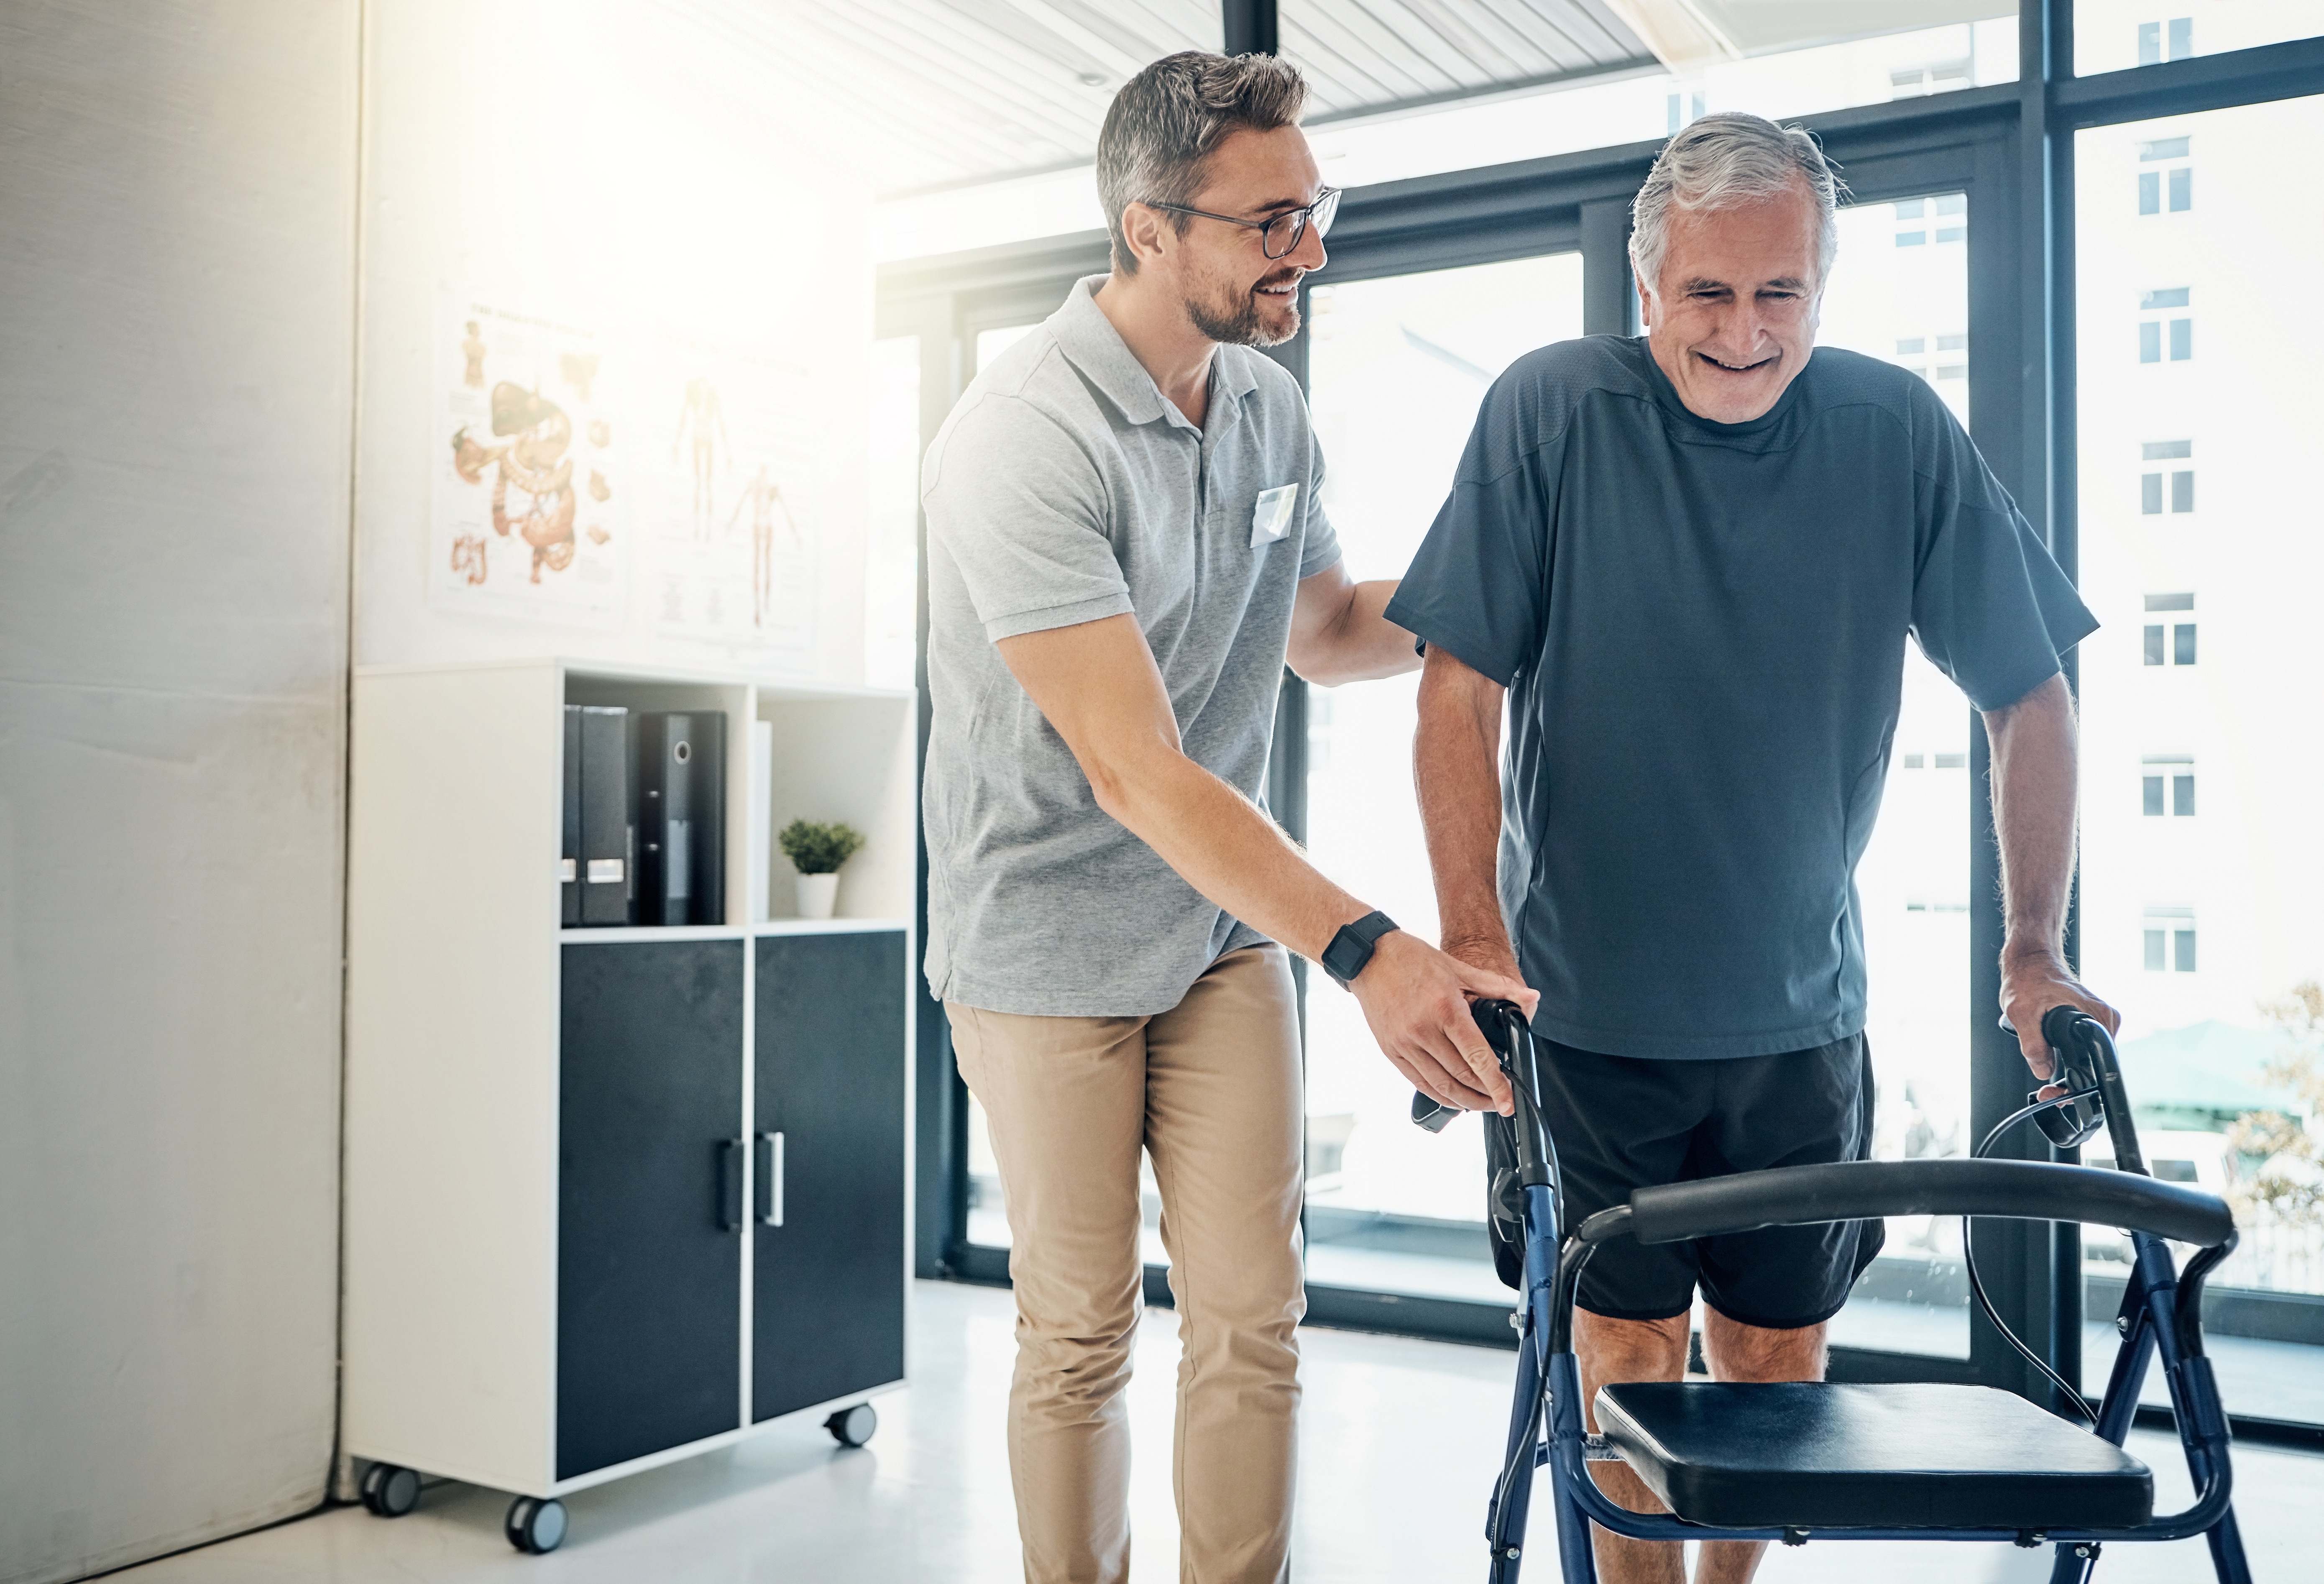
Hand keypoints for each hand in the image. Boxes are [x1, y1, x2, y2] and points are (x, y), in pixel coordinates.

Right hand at [1348, 931, 1532, 1115]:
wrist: (1369, 957)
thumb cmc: (1413, 959)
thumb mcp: (1459, 969)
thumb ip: (1497, 987)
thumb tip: (1531, 998)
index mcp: (1446, 1008)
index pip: (1477, 1056)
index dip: (1496, 1083)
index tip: (1508, 1100)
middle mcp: (1423, 1029)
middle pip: (1460, 1075)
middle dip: (1484, 1095)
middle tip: (1500, 1102)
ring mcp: (1405, 1042)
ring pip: (1439, 1085)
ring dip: (1463, 1101)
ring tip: (1481, 1104)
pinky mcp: (1391, 1050)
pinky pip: (1417, 1081)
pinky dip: (1438, 1094)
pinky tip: (1453, 1097)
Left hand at [1999, 942, 2119, 1096]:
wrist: (2030, 960)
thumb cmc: (2027, 979)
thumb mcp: (2022, 1012)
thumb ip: (2033, 1044)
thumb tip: (2043, 1071)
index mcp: (2097, 1016)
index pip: (2099, 1062)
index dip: (2079, 1084)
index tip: (2058, 1094)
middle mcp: (2104, 1019)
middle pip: (2095, 1064)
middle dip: (2073, 1083)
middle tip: (2048, 1093)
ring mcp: (2098, 1021)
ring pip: (2089, 1058)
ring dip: (2070, 1072)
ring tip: (2049, 1086)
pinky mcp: (2090, 1022)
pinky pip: (2084, 1048)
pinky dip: (2070, 1060)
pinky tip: (2054, 1066)